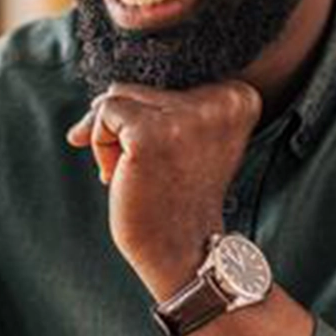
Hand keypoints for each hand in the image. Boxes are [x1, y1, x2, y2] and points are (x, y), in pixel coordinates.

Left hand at [66, 80, 260, 297]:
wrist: (186, 253)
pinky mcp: (148, 132)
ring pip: (117, 98)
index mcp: (238, 99)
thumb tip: (97, 99)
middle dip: (123, 129)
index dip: (148, 119)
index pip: (169, 82)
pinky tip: (116, 176)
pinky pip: (104, 114)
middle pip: (138, 89)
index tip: (158, 157)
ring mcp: (184, 116)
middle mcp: (219, 101)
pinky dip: (98, 145)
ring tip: (129, 173)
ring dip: (110, 139)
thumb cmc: (179, 199)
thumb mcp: (189, 141)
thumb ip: (164, 108)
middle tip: (140, 172)